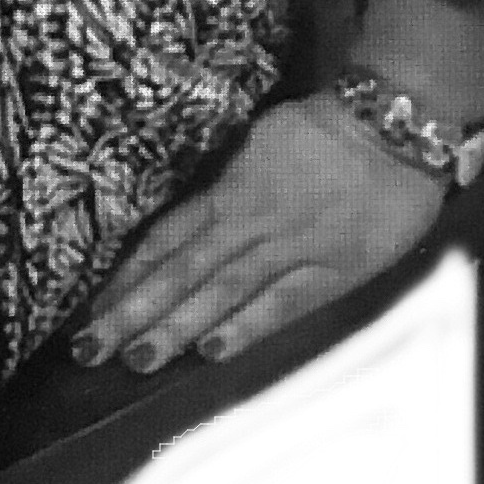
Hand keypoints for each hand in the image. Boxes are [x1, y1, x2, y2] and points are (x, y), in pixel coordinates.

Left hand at [73, 100, 450, 373]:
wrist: (395, 124)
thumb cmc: (328, 130)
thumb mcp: (261, 143)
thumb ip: (227, 181)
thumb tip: (191, 211)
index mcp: (229, 190)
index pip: (164, 239)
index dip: (125, 276)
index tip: (87, 310)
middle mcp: (248, 220)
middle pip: (180, 270)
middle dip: (132, 312)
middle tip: (88, 349)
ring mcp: (288, 246)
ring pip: (220, 289)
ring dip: (176, 325)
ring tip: (136, 359)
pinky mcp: (331, 269)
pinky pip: (282, 301)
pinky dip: (247, 325)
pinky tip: (212, 352)